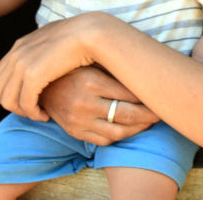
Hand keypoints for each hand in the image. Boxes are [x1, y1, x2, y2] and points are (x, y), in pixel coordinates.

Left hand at [0, 13, 104, 120]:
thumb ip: (46, 49)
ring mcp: (21, 64)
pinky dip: (33, 114)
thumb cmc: (82, 38)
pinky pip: (25, 104)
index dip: (13, 92)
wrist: (90, 31)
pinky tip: (46, 115)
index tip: (33, 98)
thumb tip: (51, 57)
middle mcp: (16, 55)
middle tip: (35, 110)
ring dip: (22, 112)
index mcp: (19, 46)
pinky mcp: (33, 75)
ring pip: (7, 101)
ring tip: (40, 114)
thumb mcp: (57, 40)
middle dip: (14, 105)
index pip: (0, 76)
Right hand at [41, 66, 159, 145]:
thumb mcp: (91, 61)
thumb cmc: (72, 68)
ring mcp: (79, 120)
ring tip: (150, 121)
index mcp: (91, 81)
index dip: (148, 96)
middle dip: (150, 115)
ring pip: (119, 131)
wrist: (40, 84)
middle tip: (162, 111)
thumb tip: (146, 69)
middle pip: (128, 114)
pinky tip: (131, 128)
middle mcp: (85, 103)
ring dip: (139, 128)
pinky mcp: (75, 132)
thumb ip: (114, 66)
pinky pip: (105, 140)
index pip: (130, 93)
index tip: (160, 94)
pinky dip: (122, 136)